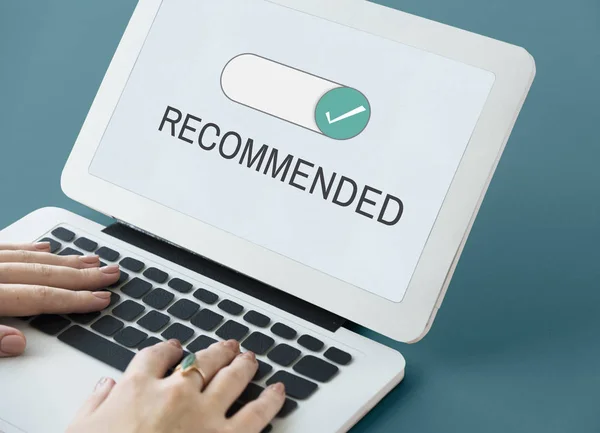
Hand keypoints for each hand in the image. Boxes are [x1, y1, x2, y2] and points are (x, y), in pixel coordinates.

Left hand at [0, 241, 119, 356]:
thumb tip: (18, 343)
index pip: (41, 297)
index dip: (75, 299)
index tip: (101, 299)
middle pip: (45, 274)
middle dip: (83, 276)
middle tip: (110, 274)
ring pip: (31, 258)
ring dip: (65, 261)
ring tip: (91, 261)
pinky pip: (8, 248)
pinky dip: (30, 248)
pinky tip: (46, 248)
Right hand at [68, 339, 285, 432]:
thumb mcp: (80, 430)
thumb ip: (94, 404)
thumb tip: (105, 386)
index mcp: (138, 388)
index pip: (156, 356)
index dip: (169, 349)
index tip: (175, 348)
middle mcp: (175, 393)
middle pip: (201, 360)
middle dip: (217, 351)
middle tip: (227, 346)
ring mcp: (204, 414)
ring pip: (232, 377)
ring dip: (243, 364)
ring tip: (250, 358)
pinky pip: (256, 414)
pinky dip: (270, 400)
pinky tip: (278, 391)